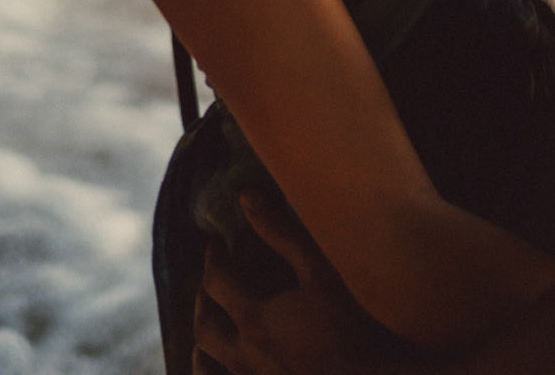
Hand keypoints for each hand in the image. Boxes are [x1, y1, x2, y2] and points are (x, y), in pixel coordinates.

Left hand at [194, 191, 392, 374]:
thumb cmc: (352, 323)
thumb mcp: (320, 270)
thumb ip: (280, 232)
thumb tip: (245, 196)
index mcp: (254, 318)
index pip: (216, 280)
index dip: (213, 256)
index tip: (217, 242)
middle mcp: (243, 355)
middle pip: (204, 325)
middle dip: (202, 298)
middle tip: (211, 280)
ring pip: (204, 365)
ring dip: (203, 342)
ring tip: (212, 326)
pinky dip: (212, 371)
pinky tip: (225, 364)